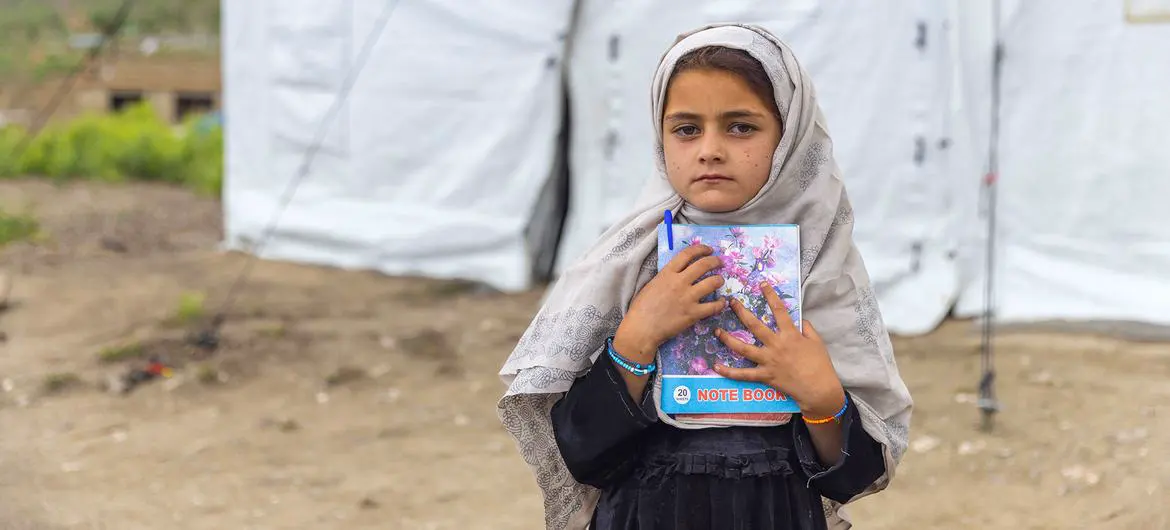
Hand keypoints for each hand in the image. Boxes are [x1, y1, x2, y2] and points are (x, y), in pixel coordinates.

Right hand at [613, 244, 727, 363]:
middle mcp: (679, 282)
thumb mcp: (651, 285)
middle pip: (704, 265)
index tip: (708, 250)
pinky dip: (720, 303)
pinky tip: (721, 302)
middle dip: (715, 261)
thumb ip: (665, 278)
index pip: (687, 254)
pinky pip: (713, 306)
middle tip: (720, 262)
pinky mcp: (693, 314)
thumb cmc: (640, 309)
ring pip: (712, 282)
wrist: (641, 329)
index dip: (701, 249)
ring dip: (719, 280)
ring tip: (720, 281)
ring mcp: (688, 298)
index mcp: (667, 273)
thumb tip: (675, 275)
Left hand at [712, 281, 845, 416]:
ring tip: (717, 332)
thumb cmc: (820, 365)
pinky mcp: (765, 376)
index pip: (779, 310)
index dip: (771, 295)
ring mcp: (768, 361)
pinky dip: (729, 372)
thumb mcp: (817, 342)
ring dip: (728, 339)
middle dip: (741, 312)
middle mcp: (776, 345)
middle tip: (731, 302)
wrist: (818, 388)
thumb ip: (807, 329)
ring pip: (744, 349)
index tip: (762, 284)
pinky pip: (744, 374)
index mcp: (790, 335)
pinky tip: (717, 367)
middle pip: (755, 325)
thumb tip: (800, 320)